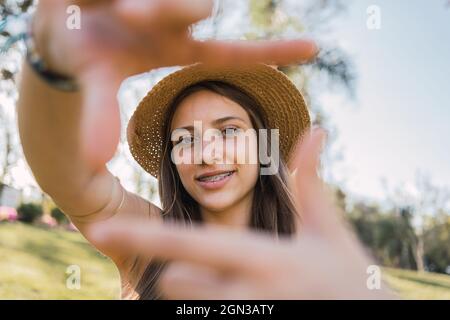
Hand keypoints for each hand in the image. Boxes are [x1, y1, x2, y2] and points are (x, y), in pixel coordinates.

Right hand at [33, 0, 317, 170]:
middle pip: (188, 9)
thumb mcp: (94, 80)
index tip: (315, 49)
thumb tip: (94, 158)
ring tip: (123, 10)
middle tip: (155, 13)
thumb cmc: (82, 52)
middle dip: (174, 10)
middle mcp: (172, 18)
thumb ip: (99, 113)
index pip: (230, 51)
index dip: (271, 50)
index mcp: (174, 46)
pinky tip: (126, 0)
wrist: (58, 22)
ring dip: (150, 4)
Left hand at [92, 127, 395, 298]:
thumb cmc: (349, 279)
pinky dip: (209, 307)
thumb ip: (311, 183)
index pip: (190, 246)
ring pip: (191, 306)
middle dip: (170, 273)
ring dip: (194, 295)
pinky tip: (234, 297)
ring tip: (223, 283)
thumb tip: (315, 130)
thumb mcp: (328, 232)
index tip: (100, 229)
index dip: (142, 238)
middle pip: (177, 283)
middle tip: (185, 262)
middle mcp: (252, 295)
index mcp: (266, 258)